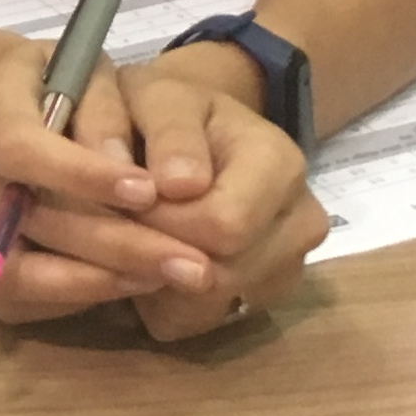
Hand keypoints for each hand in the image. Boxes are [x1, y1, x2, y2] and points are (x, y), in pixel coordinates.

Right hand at [0, 34, 218, 324]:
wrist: (18, 113)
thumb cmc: (70, 90)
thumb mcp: (95, 76)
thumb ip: (110, 116)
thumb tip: (137, 183)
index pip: (19, 146)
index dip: (81, 175)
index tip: (150, 192)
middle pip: (23, 220)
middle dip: (115, 244)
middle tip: (191, 262)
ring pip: (14, 273)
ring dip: (96, 283)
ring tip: (166, 278)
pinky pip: (14, 300)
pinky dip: (74, 299)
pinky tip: (130, 283)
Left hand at [117, 48, 330, 341]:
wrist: (192, 128)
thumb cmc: (165, 110)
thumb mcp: (153, 96)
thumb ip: (162, 130)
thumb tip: (177, 184)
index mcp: (278, 162)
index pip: (222, 225)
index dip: (157, 222)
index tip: (119, 202)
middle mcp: (301, 218)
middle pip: (222, 272)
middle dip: (155, 254)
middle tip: (114, 226)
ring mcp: (290, 262)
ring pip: (212, 304)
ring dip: (157, 282)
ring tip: (131, 238)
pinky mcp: (267, 292)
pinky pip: (208, 319)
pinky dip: (168, 302)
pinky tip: (150, 262)